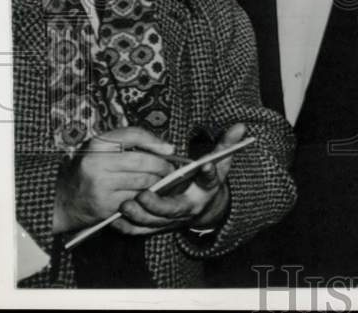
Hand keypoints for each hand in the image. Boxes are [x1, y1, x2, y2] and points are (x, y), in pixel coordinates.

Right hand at [53, 126, 174, 234]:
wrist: (61, 200)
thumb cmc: (87, 171)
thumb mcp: (99, 149)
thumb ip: (127, 143)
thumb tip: (166, 148)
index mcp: (96, 144)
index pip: (134, 135)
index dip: (155, 141)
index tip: (169, 149)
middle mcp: (97, 163)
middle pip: (142, 161)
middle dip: (162, 166)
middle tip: (171, 168)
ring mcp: (101, 186)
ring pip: (142, 181)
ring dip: (158, 182)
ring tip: (163, 180)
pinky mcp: (105, 205)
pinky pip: (135, 198)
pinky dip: (147, 196)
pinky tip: (149, 194)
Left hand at [116, 123, 245, 235]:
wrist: (202, 207)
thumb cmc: (207, 181)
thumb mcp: (220, 162)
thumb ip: (227, 145)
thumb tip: (241, 126)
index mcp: (206, 189)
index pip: (210, 180)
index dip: (209, 172)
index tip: (205, 164)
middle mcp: (190, 207)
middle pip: (174, 210)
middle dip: (158, 205)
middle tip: (142, 195)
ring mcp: (173, 220)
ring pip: (155, 223)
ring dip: (139, 216)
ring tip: (125, 205)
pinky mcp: (159, 227)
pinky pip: (142, 231)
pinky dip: (128, 227)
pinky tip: (116, 217)